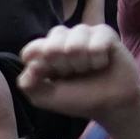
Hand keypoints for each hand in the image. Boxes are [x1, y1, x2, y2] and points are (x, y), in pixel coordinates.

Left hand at [17, 24, 139, 131]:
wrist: (111, 105)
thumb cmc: (79, 99)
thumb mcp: (45, 98)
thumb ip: (28, 84)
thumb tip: (30, 65)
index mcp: (44, 50)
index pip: (32, 50)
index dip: (43, 68)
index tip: (54, 78)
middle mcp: (62, 38)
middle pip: (52, 47)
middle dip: (64, 68)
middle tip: (75, 73)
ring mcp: (83, 33)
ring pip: (74, 45)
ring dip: (82, 64)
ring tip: (89, 69)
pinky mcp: (105, 33)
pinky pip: (96, 44)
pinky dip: (99, 60)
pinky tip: (102, 63)